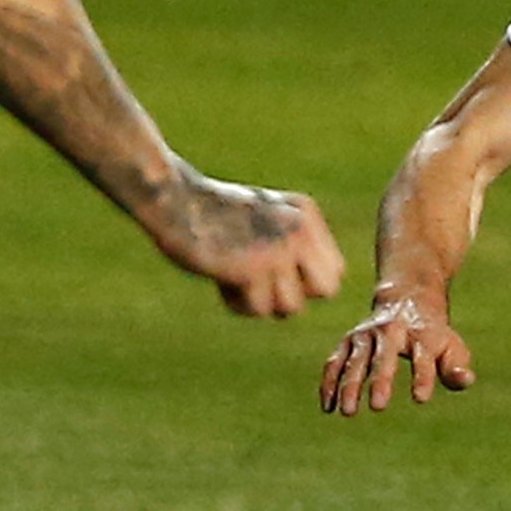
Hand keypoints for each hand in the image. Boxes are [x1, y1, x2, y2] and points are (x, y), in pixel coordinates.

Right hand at [155, 175, 344, 317]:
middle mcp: (300, 230)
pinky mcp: (253, 268)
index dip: (308, 283)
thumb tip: (312, 291)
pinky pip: (258, 309)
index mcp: (306, 214)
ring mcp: (279, 249)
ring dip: (261, 302)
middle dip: (296, 296)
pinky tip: (220, 279)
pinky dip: (236, 303)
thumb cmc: (213, 211)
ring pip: (291, 307)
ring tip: (236, 279)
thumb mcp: (265, 215)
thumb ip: (291, 243)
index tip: (277, 278)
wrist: (174, 200)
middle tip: (263, 284)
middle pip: (326, 291)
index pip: (335, 269)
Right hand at [320, 292, 474, 413]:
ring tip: (348, 412)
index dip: (423, 377)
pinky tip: (328, 407)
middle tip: (378, 407)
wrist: (407, 300)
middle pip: (385, 356)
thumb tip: (464, 380)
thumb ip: (457, 366)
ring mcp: (367, 335)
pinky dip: (330, 383)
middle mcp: (392, 331)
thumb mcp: (451, 347)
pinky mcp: (348, 341)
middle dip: (381, 380)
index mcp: (422, 334)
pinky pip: (335, 362)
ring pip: (356, 360)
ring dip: (350, 385)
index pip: (423, 357)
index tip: (420, 398)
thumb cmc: (432, 335)